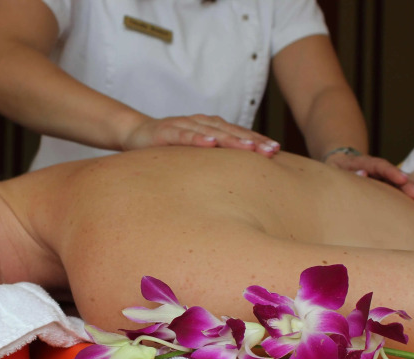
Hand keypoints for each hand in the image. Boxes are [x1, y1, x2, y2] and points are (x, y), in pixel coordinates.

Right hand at [122, 114, 280, 156]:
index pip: (238, 134)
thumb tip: (240, 178)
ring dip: (231, 139)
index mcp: (211, 128)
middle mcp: (202, 123)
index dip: (257, 140)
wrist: (136, 134)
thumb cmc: (170, 147)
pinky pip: (184, 135)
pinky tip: (210, 143)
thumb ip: (214, 160)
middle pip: (231, 131)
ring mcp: (184, 125)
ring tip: (249, 147)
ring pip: (212, 131)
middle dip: (252, 140)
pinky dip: (197, 138)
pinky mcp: (166, 131)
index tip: (276, 151)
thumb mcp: (195, 154)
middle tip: (271, 150)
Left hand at [325, 152, 413, 199]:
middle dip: (408, 183)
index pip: (378, 166)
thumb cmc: (334, 170)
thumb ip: (347, 173)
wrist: (339, 162)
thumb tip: (362, 174)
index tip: (401, 180)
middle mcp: (377, 167)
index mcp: (362, 163)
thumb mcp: (334, 170)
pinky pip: (403, 185)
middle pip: (394, 173)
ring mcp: (384, 174)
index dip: (390, 172)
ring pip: (402, 178)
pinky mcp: (388, 181)